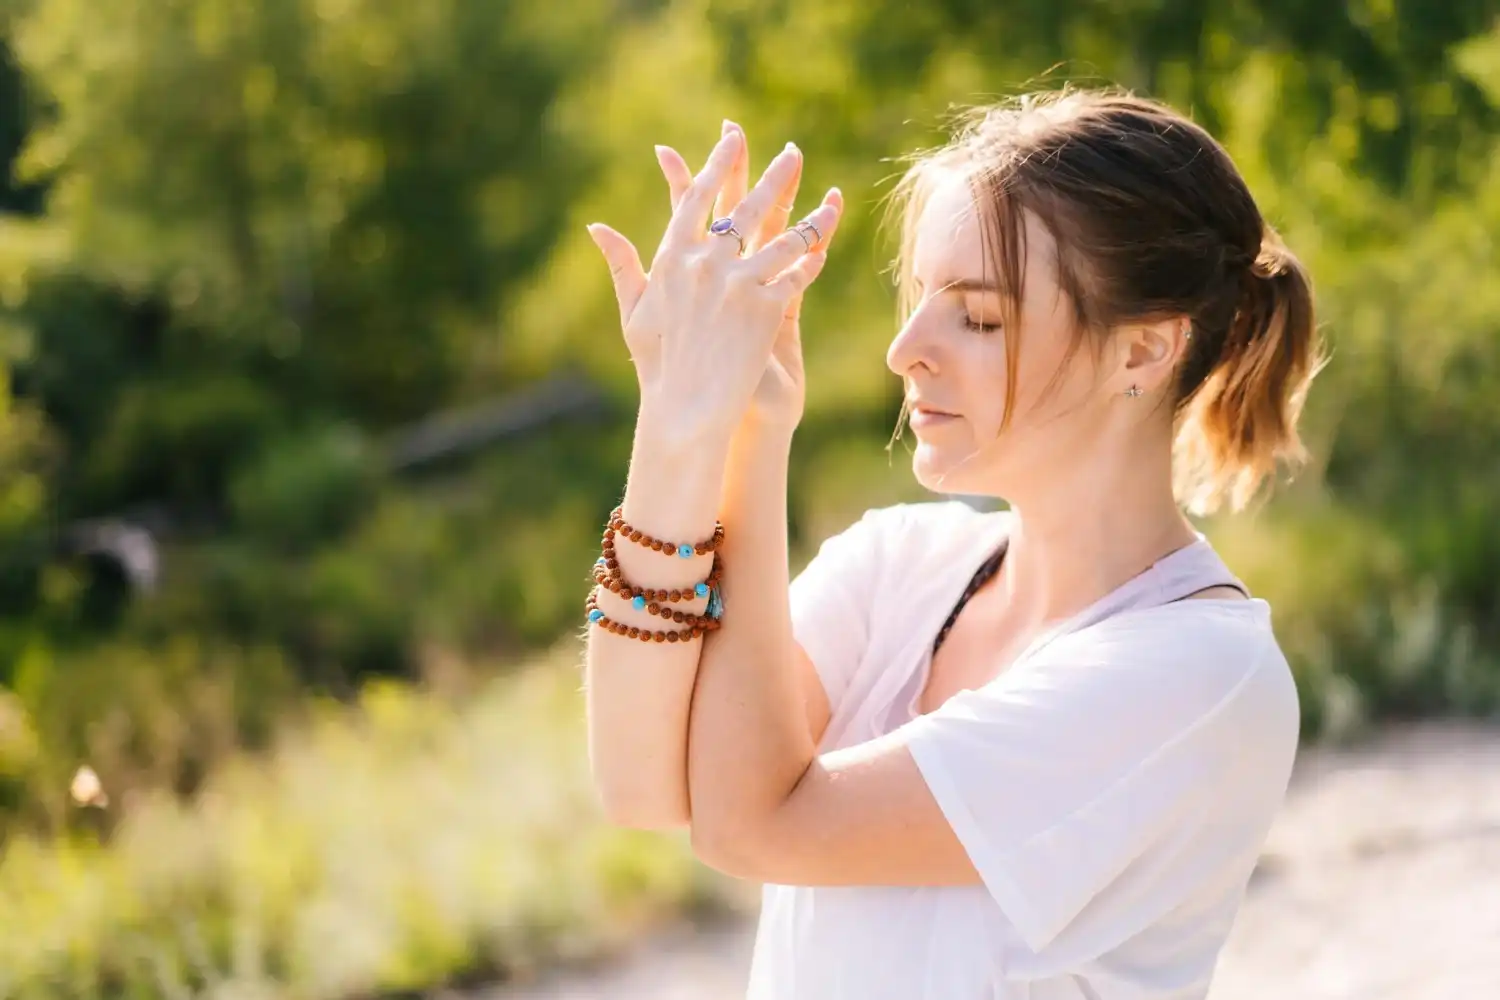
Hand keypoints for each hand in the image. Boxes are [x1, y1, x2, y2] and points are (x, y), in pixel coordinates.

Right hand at [587, 122, 842, 443]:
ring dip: (812, 216)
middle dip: (774, 176)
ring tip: (832, 198)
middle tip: (793, 152)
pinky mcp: (767, 310)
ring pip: (785, 237)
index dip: (717, 165)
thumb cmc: (657, 364)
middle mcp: (706, 263)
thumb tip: (597, 227)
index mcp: (673, 258)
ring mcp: (739, 284)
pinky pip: (797, 275)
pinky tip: (827, 250)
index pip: (698, 198)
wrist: (687, 408)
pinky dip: (813, 261)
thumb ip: (623, 263)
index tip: (733, 139)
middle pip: (747, 207)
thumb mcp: (635, 311)